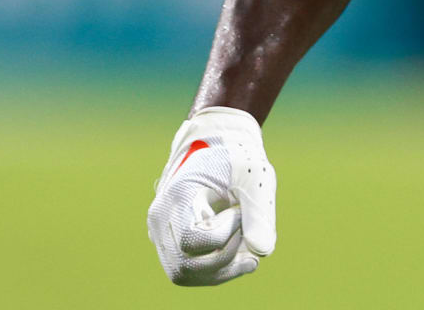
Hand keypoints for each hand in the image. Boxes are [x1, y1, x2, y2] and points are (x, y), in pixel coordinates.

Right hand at [147, 106, 276, 285]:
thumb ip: (260, 211)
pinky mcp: (171, 243)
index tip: (240, 210)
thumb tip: (262, 252)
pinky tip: (243, 260)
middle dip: (225, 257)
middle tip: (246, 232)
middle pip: (184, 265)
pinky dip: (216, 271)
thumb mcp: (255, 175)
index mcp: (178, 195)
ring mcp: (161, 233)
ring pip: (183, 274)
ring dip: (221, 271)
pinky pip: (188, 270)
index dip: (224, 234)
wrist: (217, 148)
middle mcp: (161, 218)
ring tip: (251, 258)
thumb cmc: (236, 157)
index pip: (191, 239)